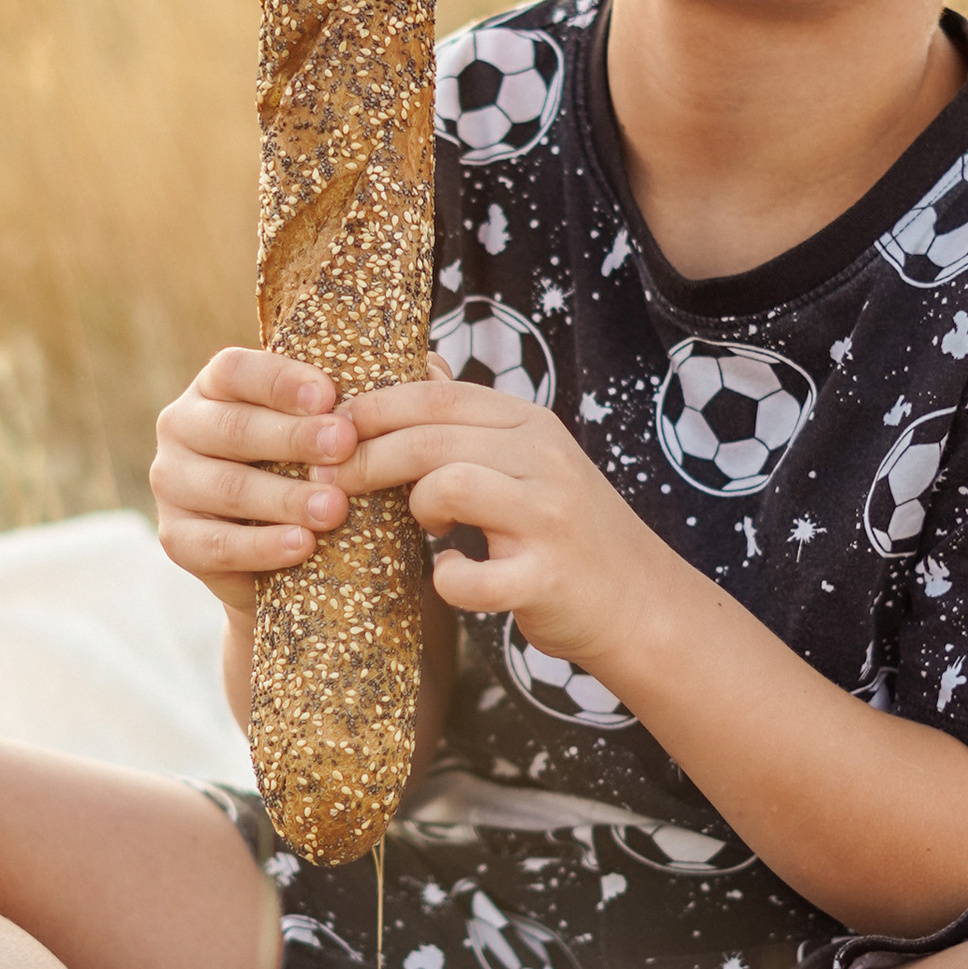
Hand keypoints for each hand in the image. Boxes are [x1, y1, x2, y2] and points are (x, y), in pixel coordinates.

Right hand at [151, 348, 358, 616]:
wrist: (292, 563)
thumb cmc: (319, 472)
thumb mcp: (338, 431)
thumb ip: (374, 393)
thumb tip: (429, 365)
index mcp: (216, 386)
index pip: (237, 371)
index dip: (281, 381)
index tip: (330, 396)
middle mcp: (183, 426)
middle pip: (233, 427)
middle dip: (293, 437)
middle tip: (346, 446)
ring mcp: (171, 483)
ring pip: (227, 487)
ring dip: (284, 497)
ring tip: (336, 508)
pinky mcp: (175, 538)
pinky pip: (216, 544)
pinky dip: (261, 546)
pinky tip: (303, 545)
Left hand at [340, 372, 670, 694]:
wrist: (641, 603)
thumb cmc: (565, 532)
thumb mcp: (528, 459)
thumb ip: (473, 420)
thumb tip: (422, 364)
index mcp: (530, 425)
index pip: (436, 396)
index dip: (371, 409)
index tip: (326, 431)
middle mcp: (544, 459)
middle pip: (431, 436)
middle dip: (365, 456)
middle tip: (330, 482)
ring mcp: (549, 517)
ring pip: (450, 485)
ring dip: (416, 506)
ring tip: (429, 527)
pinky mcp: (547, 577)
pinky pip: (472, 576)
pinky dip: (449, 580)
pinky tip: (452, 577)